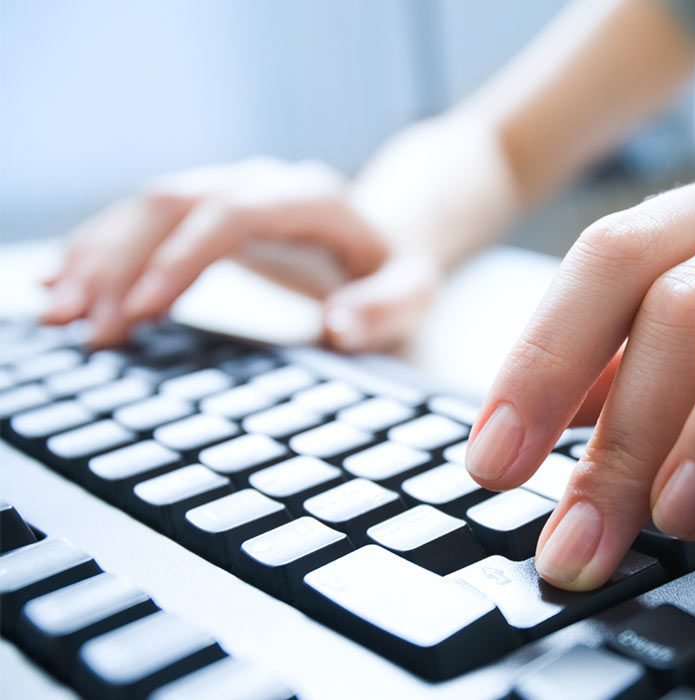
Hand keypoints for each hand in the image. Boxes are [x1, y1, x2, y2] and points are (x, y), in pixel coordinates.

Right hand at [41, 156, 440, 349]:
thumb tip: (337, 325)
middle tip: (84, 326)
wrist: (387, 231)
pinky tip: (63, 284)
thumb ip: (384, 309)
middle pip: (175, 204)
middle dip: (121, 262)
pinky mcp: (205, 209)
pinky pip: (142, 221)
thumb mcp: (413, 293)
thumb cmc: (397, 269)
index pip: (234, 213)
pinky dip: (100, 252)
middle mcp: (261, 183)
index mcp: (312, 199)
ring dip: (98, 258)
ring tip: (59, 315)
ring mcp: (228, 190)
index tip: (143, 310)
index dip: (183, 256)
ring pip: (146, 208)